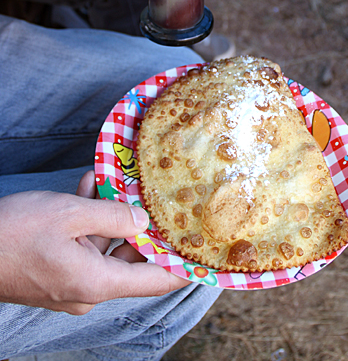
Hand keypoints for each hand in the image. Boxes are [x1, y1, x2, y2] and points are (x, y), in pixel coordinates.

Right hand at [0, 185, 188, 314]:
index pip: (156, 281)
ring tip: (117, 183)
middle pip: (132, 261)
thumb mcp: (70, 215)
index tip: (204, 253)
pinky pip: (84, 247)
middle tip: (159, 199)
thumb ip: (113, 217)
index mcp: (98, 282)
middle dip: (144, 228)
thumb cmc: (14, 235)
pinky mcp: (56, 273)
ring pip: (106, 248)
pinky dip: (90, 222)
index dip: (183, 267)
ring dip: (113, 217)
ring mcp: (71, 283)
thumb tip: (144, 223)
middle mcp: (88, 289)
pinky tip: (87, 188)